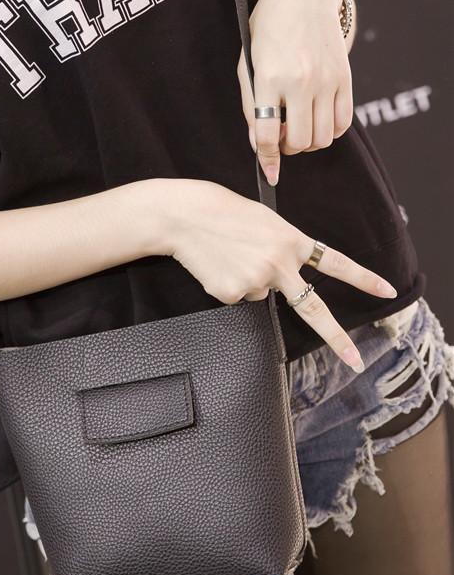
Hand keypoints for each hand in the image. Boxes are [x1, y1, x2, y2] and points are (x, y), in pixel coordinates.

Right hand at [153, 178, 396, 369]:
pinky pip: (238, 297)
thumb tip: (276, 284)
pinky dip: (228, 284)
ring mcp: (257, 280)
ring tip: (230, 255)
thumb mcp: (264, 221)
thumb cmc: (224, 212)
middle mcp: (280, 263)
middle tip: (354, 361)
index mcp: (292, 240)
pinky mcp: (233, 292)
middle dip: (336, 339)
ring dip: (249, 280)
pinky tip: (218, 264)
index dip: (363, 278)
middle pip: (313, 308)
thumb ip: (281, 249)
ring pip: (262, 294)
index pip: (335, 263)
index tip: (388, 290)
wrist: (186, 215)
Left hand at [237, 0, 353, 185]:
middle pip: (299, 141)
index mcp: (268, 77)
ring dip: (309, 142)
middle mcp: (300, 80)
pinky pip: (343, 122)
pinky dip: (330, 131)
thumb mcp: (248, 64)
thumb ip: (249, 105)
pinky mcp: (345, 78)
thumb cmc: (267, 31)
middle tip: (281, 138)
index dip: (266, 159)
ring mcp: (326, 80)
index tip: (268, 172)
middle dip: (288, 149)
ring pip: (323, 137)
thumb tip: (258, 145)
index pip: (268, 134)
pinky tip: (317, 120)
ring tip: (298, 128)